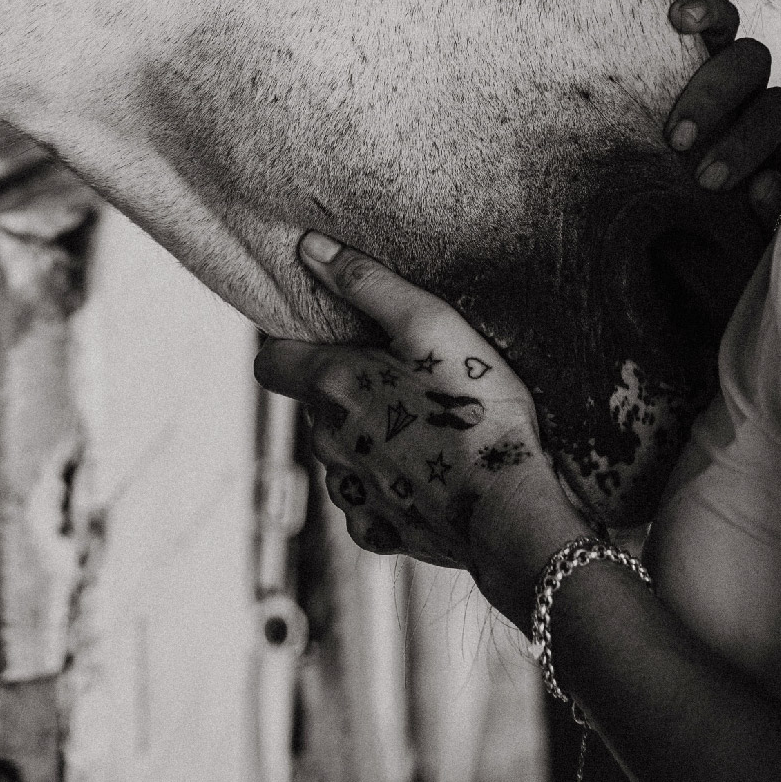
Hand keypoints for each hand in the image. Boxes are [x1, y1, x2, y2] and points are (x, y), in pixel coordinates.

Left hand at [254, 234, 589, 628]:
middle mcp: (327, 444)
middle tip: (404, 379)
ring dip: (367, 438)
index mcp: (331, 387)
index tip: (332, 339)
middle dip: (346, 389)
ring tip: (426, 428)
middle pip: (315, 405)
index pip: (270, 361)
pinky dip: (390, 486)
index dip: (293, 346)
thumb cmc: (475, 406)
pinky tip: (432, 475)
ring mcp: (350, 495)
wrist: (510, 509)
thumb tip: (309, 247)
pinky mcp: (376, 533)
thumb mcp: (430, 323)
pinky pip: (367, 502)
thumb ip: (366, 283)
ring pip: (340, 454)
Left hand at [654, 0, 780, 230]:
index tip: (678, 17)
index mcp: (709, 64)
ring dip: (743, 140)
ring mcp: (776, 135)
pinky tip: (759, 199)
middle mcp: (748, 91)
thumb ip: (648, 39)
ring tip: (706, 180)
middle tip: (675, 135)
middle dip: (713, 89)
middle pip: (748, 60)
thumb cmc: (650, 166)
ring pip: (778, 111)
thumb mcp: (637, 106)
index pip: (718, 21)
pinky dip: (778, 187)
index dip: (705, 9)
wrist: (670, 250)